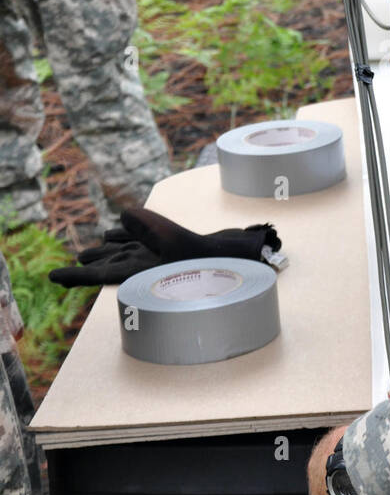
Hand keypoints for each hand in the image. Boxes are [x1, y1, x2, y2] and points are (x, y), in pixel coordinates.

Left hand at [48, 207, 281, 286]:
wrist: (232, 263)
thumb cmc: (203, 257)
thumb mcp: (170, 237)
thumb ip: (141, 224)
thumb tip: (121, 217)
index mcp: (137, 274)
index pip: (98, 276)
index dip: (74, 277)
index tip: (52, 278)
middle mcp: (143, 268)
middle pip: (107, 266)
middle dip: (89, 265)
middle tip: (69, 267)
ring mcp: (154, 258)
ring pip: (121, 254)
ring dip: (105, 252)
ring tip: (88, 254)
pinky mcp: (165, 247)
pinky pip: (139, 242)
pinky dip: (125, 238)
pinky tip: (116, 233)